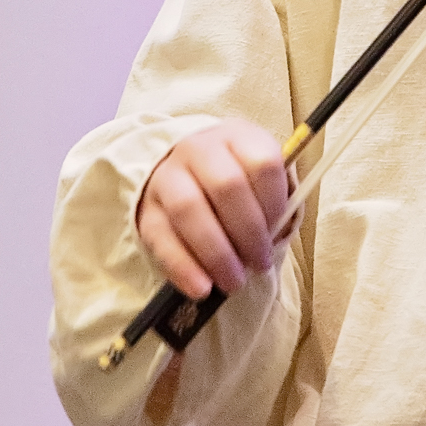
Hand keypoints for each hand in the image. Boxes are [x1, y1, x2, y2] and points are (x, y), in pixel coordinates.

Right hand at [136, 119, 290, 299]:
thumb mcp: (258, 176)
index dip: (274, 201)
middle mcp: (198, 149)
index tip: (279, 227)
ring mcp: (167, 176)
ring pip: (189, 210)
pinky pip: (161, 238)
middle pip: (226, 186)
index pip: (262, 163)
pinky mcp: (146, 209)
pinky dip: (183, 267)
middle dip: (248, 232)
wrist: (186, 171)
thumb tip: (275, 235)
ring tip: (234, 281)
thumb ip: (272, 199)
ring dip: (216, 252)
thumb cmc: (236, 179)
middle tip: (260, 263)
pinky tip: (201, 288)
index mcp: (236, 137)